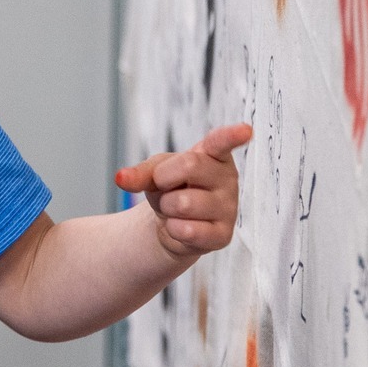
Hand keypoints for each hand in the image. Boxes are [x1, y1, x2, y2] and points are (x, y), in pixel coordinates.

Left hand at [114, 123, 252, 261]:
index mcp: (214, 156)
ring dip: (167, 208)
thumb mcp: (154, 172)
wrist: (173, 224)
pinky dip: (173, 229)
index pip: (222, 143)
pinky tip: (180, 227)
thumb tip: (122, 178)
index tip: (245, 130)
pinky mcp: (223, 236)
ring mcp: (229, 208)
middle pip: (190, 165)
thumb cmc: (171, 188)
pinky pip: (187, 230)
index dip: (232, 136)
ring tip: (175, 209)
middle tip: (168, 186)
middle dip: (165, 178)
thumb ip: (140, 172)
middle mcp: (228, 179)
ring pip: (183, 202)